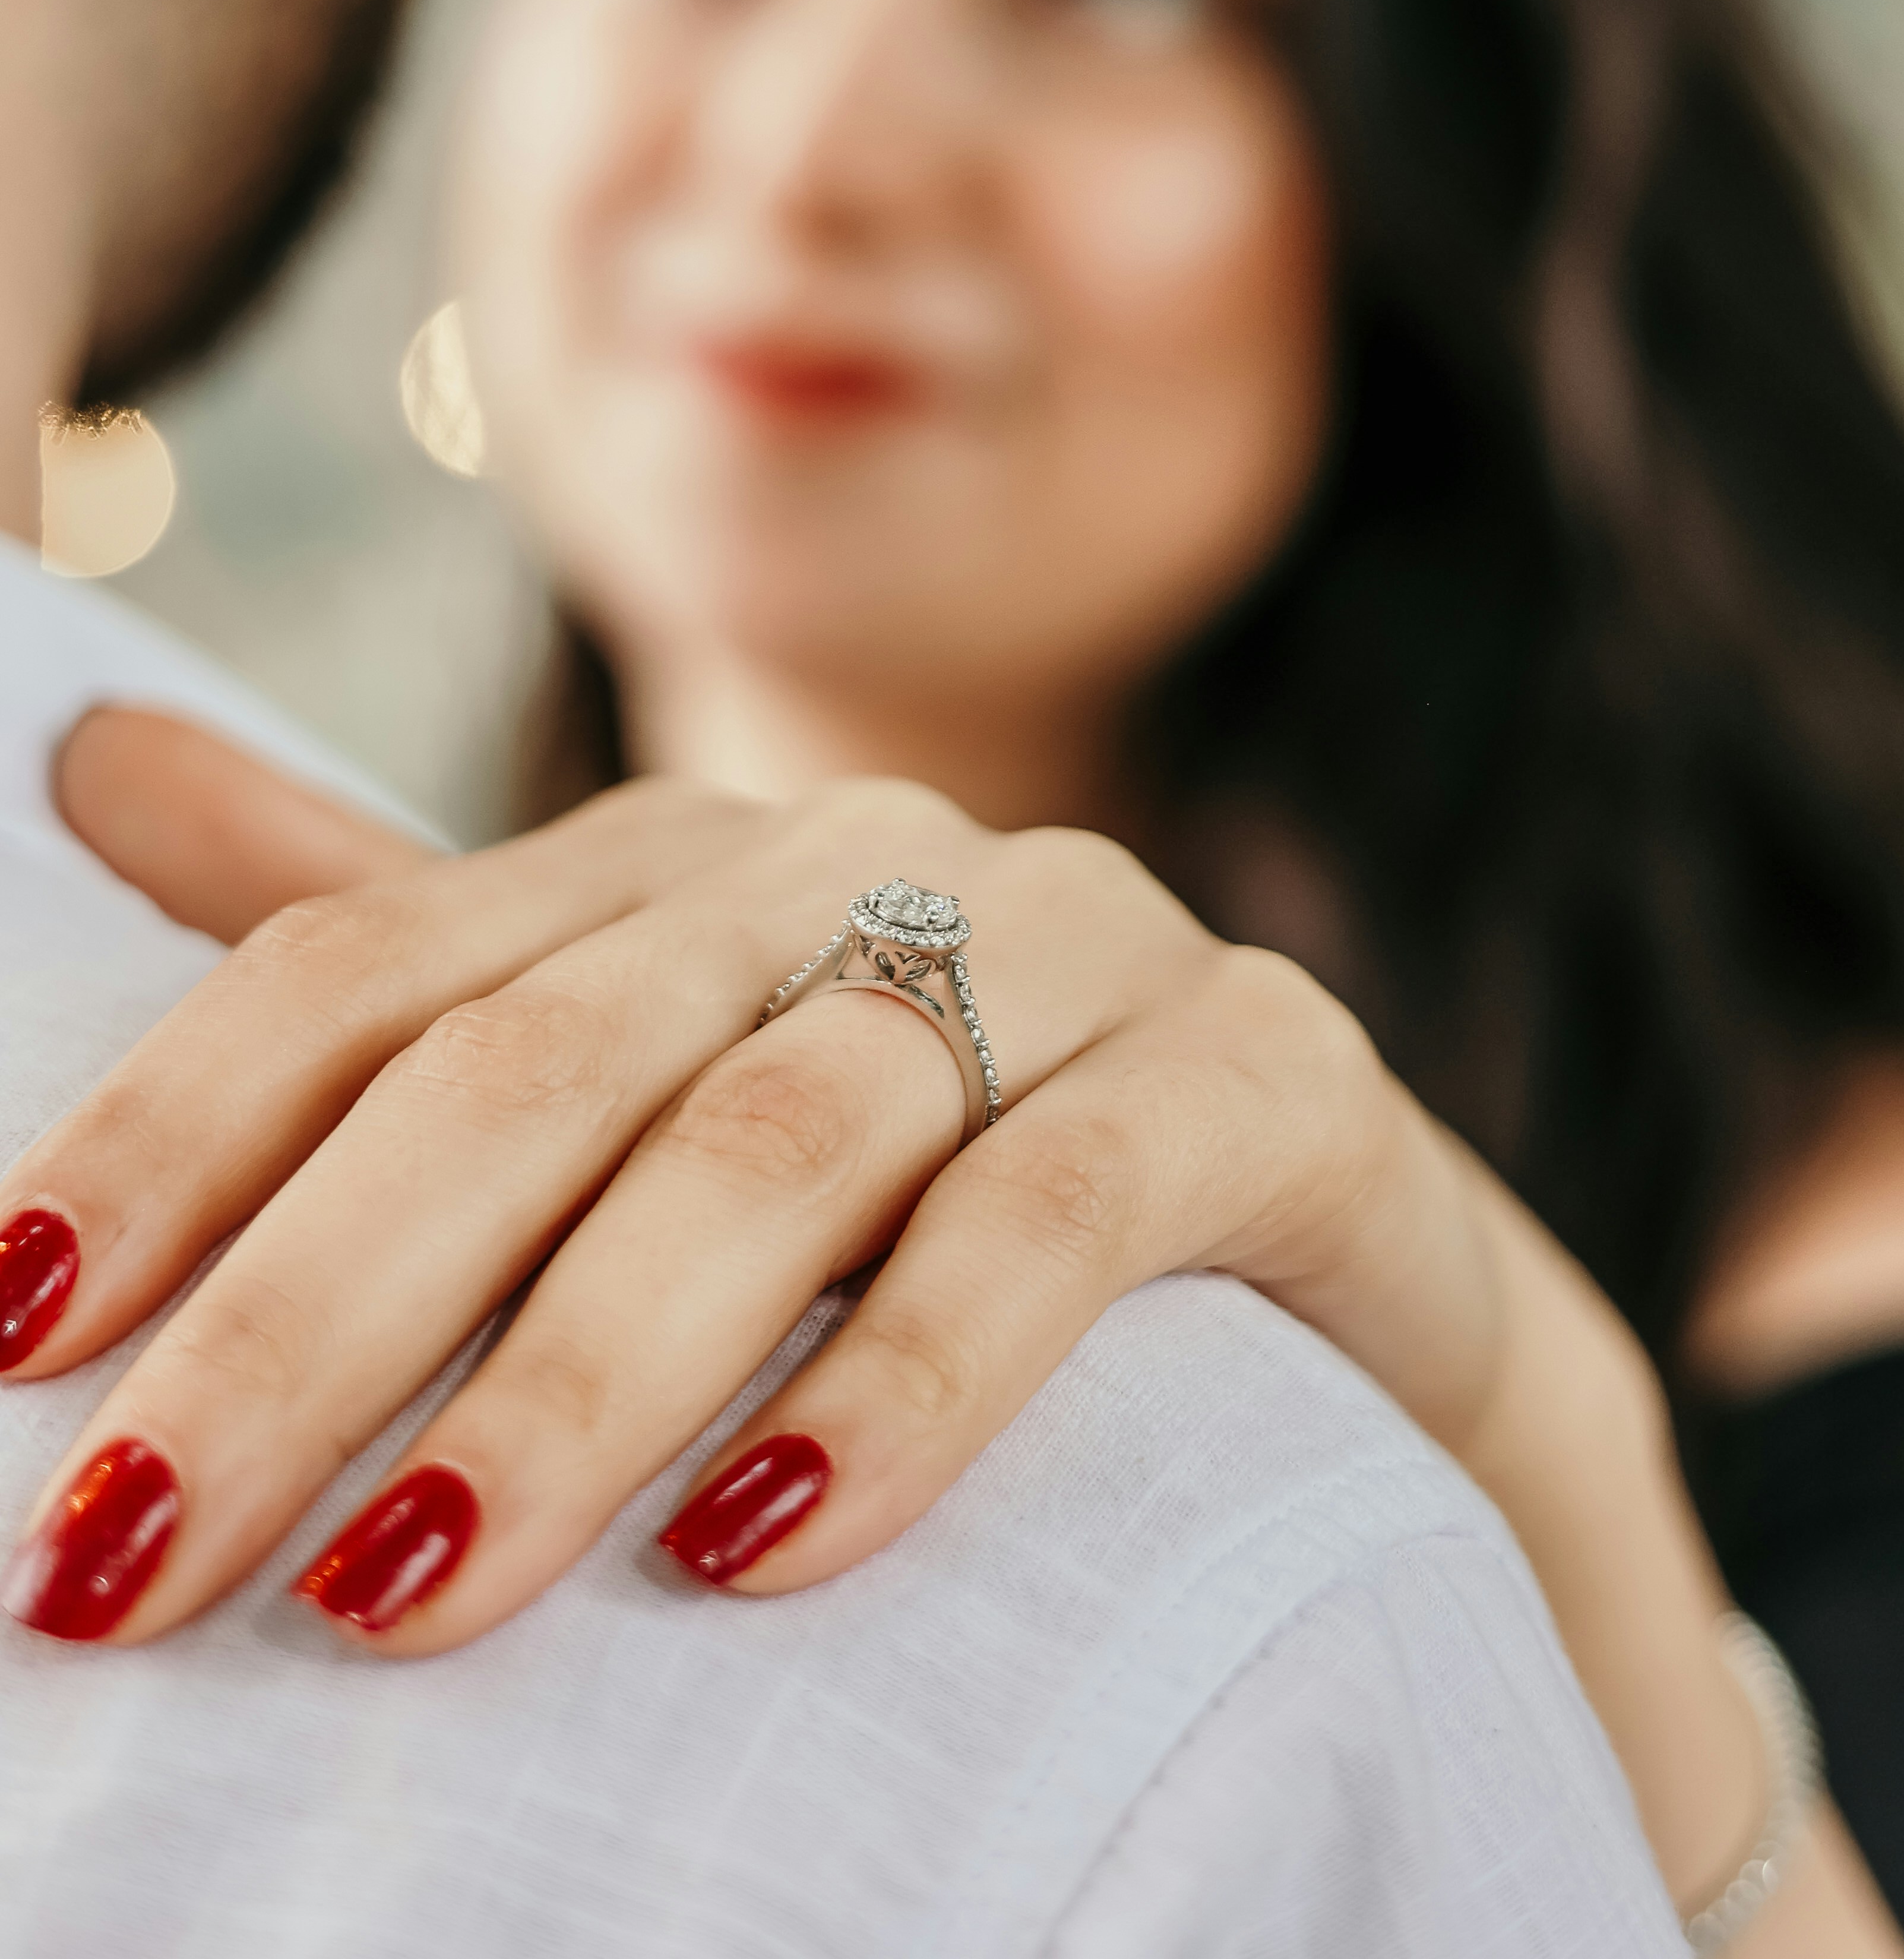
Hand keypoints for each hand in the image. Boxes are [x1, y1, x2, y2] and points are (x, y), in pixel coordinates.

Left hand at [1, 710, 1437, 1659]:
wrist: (1327, 1255)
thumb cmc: (936, 1185)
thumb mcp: (650, 1074)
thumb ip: (407, 961)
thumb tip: (89, 754)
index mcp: (680, 860)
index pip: (372, 967)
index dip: (170, 1135)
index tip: (2, 1339)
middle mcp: (862, 863)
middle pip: (544, 1066)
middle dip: (316, 1316)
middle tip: (127, 1559)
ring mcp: (1080, 946)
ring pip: (784, 1138)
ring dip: (577, 1375)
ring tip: (401, 1593)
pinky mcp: (1268, 1071)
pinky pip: (1072, 1209)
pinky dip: (909, 1378)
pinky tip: (763, 1546)